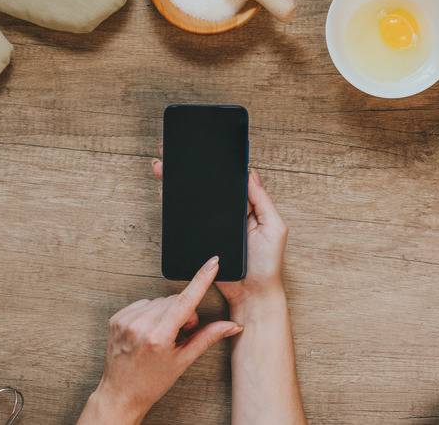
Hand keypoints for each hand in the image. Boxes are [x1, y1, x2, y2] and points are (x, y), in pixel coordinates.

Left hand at [78, 257, 242, 424]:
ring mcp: (126, 320)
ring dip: (166, 313)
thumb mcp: (183, 361)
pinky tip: (149, 330)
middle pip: (174, 301)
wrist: (120, 394)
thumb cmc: (151, 382)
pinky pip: (143, 304)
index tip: (212, 263)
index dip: (202, 279)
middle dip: (183, 314)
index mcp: (159, 337)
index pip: (186, 300)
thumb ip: (208, 338)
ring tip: (162, 335)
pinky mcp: (117, 318)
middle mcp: (140, 325)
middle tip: (180, 335)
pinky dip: (150, 313)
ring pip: (159, 301)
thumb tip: (232, 326)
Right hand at [152, 146, 288, 309]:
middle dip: (191, 168)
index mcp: (248, 206)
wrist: (251, 294)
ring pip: (193, 199)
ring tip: (164, 167)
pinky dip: (174, 205)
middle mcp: (229, 213)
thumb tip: (250, 172)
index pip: (231, 179)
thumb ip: (262, 200)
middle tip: (175, 151)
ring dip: (178, 183)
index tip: (206, 145)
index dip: (219, 163)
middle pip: (208, 185)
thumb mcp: (274, 228)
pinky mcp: (201, 238)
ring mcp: (213, 225)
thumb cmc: (267, 264)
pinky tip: (165, 192)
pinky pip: (186, 219)